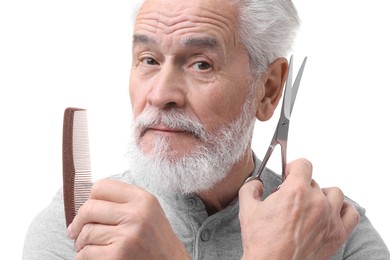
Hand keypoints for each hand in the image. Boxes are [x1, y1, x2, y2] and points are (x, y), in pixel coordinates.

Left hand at [67, 179, 189, 259]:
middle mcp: (136, 215)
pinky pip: (86, 254)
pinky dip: (85, 257)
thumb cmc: (155, 240)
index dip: (90, 198)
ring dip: (81, 242)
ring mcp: (127, 237)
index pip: (102, 186)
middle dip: (78, 222)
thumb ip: (123, 202)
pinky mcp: (117, 257)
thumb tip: (87, 201)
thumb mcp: (148, 212)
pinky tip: (96, 257)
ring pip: (85, 233)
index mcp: (143, 199)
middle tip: (75, 231)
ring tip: (89, 246)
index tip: (88, 210)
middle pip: (89, 208)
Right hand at [239, 158, 359, 259]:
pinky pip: (351, 213)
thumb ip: (250, 188)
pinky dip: (343, 209)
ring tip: (310, 205)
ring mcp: (329, 218)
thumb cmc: (262, 242)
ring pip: (334, 193)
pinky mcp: (337, 234)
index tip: (289, 175)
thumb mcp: (247, 209)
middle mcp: (316, 202)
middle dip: (301, 187)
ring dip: (322, 195)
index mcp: (295, 191)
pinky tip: (331, 212)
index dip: (293, 167)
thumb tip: (256, 184)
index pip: (303, 164)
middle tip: (290, 199)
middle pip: (314, 181)